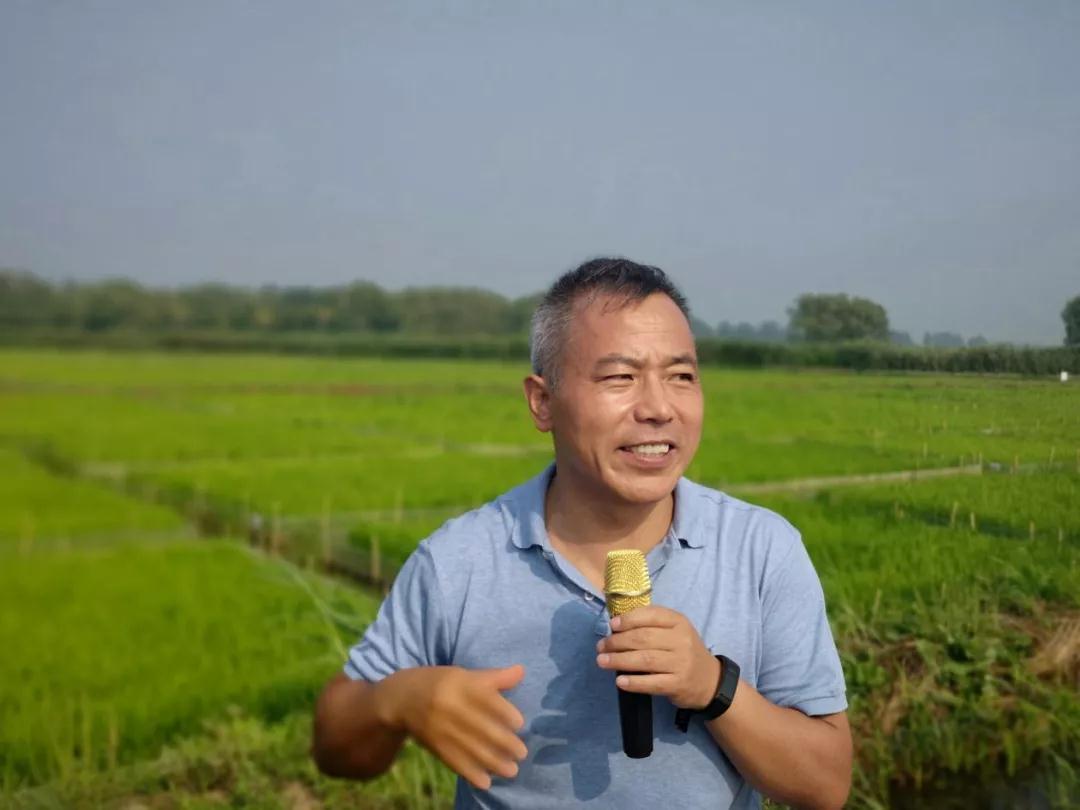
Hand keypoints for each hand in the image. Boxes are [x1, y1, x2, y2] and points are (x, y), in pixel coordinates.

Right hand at [377, 664, 527, 789]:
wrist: (402, 699)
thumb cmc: (442, 683)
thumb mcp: (464, 674)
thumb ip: (494, 677)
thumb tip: (522, 671)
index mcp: (460, 684)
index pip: (486, 699)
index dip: (505, 712)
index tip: (519, 724)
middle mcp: (450, 706)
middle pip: (481, 727)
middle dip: (505, 743)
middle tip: (522, 753)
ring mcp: (441, 728)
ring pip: (471, 748)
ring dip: (494, 762)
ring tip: (512, 771)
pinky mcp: (434, 746)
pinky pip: (454, 761)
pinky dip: (471, 773)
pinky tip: (486, 782)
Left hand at [596, 606, 719, 709]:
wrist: (710, 681)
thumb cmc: (684, 651)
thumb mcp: (675, 631)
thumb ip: (651, 625)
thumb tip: (616, 626)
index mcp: (679, 622)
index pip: (651, 615)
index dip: (629, 619)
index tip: (612, 625)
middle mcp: (681, 641)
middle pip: (643, 638)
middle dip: (617, 642)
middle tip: (601, 646)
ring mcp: (681, 663)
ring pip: (645, 660)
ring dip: (619, 660)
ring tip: (602, 661)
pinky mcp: (678, 685)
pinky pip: (652, 683)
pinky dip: (634, 682)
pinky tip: (620, 681)